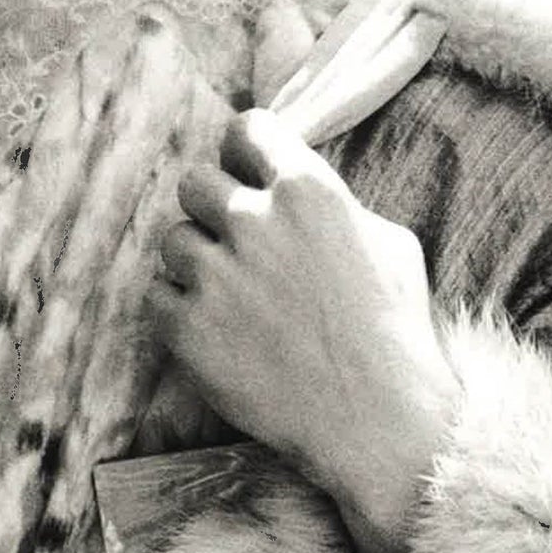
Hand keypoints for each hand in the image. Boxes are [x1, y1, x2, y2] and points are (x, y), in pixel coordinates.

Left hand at [144, 108, 456, 552]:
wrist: (377, 421)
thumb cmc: (395, 332)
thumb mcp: (389, 243)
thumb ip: (334, 204)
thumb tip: (296, 185)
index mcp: (306, 191)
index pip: (246, 130)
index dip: (243, 151)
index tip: (243, 170)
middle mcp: (253, 222)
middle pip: (195, 183)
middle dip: (213, 210)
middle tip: (235, 245)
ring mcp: (214, 275)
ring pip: (173, 241)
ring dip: (196, 264)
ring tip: (233, 299)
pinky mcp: (185, 327)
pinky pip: (156, 295)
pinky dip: (178, 310)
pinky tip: (217, 331)